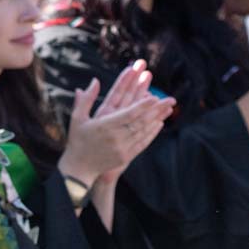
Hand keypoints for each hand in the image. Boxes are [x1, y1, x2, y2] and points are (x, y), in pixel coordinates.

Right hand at [60, 61, 173, 184]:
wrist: (79, 168)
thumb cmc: (77, 139)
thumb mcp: (77, 117)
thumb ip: (86, 99)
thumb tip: (95, 80)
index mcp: (104, 126)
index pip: (128, 114)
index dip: (142, 105)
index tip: (154, 97)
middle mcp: (115, 137)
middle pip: (140, 121)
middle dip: (157, 109)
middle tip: (171, 99)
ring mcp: (122, 148)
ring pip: (144, 131)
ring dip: (157, 118)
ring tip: (169, 108)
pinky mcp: (125, 156)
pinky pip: (142, 143)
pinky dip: (152, 133)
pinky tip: (159, 123)